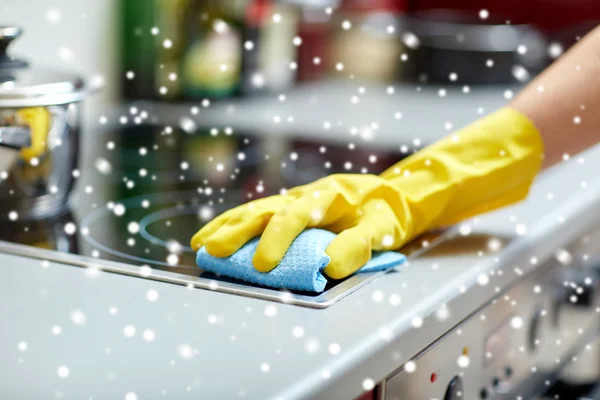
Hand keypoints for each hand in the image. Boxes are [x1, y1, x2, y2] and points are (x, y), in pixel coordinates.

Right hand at [191, 174, 413, 278]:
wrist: (386, 195)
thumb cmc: (383, 212)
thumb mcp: (382, 228)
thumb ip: (359, 244)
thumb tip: (330, 265)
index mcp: (327, 196)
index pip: (295, 216)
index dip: (276, 239)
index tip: (262, 265)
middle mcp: (303, 195)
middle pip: (264, 210)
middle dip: (237, 231)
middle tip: (214, 251)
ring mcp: (292, 200)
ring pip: (253, 210)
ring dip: (227, 227)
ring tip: (202, 245)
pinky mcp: (286, 209)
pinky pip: (254, 214)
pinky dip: (231, 224)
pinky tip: (211, 235)